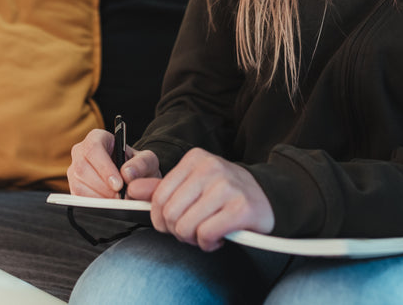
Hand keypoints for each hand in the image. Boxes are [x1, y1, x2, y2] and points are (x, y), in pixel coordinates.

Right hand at [67, 129, 160, 197]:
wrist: (132, 177)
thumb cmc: (136, 165)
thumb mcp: (147, 160)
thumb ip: (142, 163)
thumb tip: (127, 173)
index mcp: (97, 138)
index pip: (94, 149)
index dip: (104, 168)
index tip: (118, 184)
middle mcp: (81, 152)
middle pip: (83, 169)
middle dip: (104, 187)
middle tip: (121, 198)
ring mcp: (74, 170)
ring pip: (79, 185)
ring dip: (100, 197)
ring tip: (117, 201)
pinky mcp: (73, 187)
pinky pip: (78, 198)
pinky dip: (95, 204)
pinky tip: (108, 204)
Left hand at [129, 148, 274, 251]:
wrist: (269, 196)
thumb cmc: (226, 193)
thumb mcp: (193, 184)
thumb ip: (162, 188)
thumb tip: (132, 189)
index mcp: (195, 159)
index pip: (159, 196)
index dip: (160, 219)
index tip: (173, 223)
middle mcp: (211, 168)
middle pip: (170, 214)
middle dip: (177, 230)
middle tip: (192, 230)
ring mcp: (227, 186)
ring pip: (185, 226)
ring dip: (193, 239)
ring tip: (206, 232)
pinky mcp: (242, 207)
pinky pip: (206, 235)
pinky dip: (208, 243)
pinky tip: (219, 237)